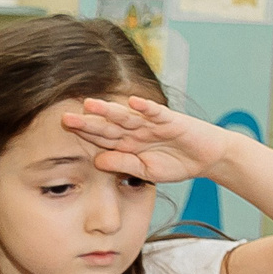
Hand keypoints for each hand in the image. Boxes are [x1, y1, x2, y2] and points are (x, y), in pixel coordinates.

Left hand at [62, 95, 236, 184]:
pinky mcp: (171, 120)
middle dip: (88, 121)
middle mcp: (136, 130)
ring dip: (109, 110)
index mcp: (128, 143)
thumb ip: (123, 165)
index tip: (65, 130)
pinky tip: (132, 102)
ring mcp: (152, 123)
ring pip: (127, 116)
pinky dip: (145, 107)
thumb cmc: (175, 163)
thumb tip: (97, 161)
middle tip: (66, 117)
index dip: (85, 134)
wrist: (207, 158)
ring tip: (91, 104)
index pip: (102, 138)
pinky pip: (156, 113)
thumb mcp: (145, 171)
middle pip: (108, 125)